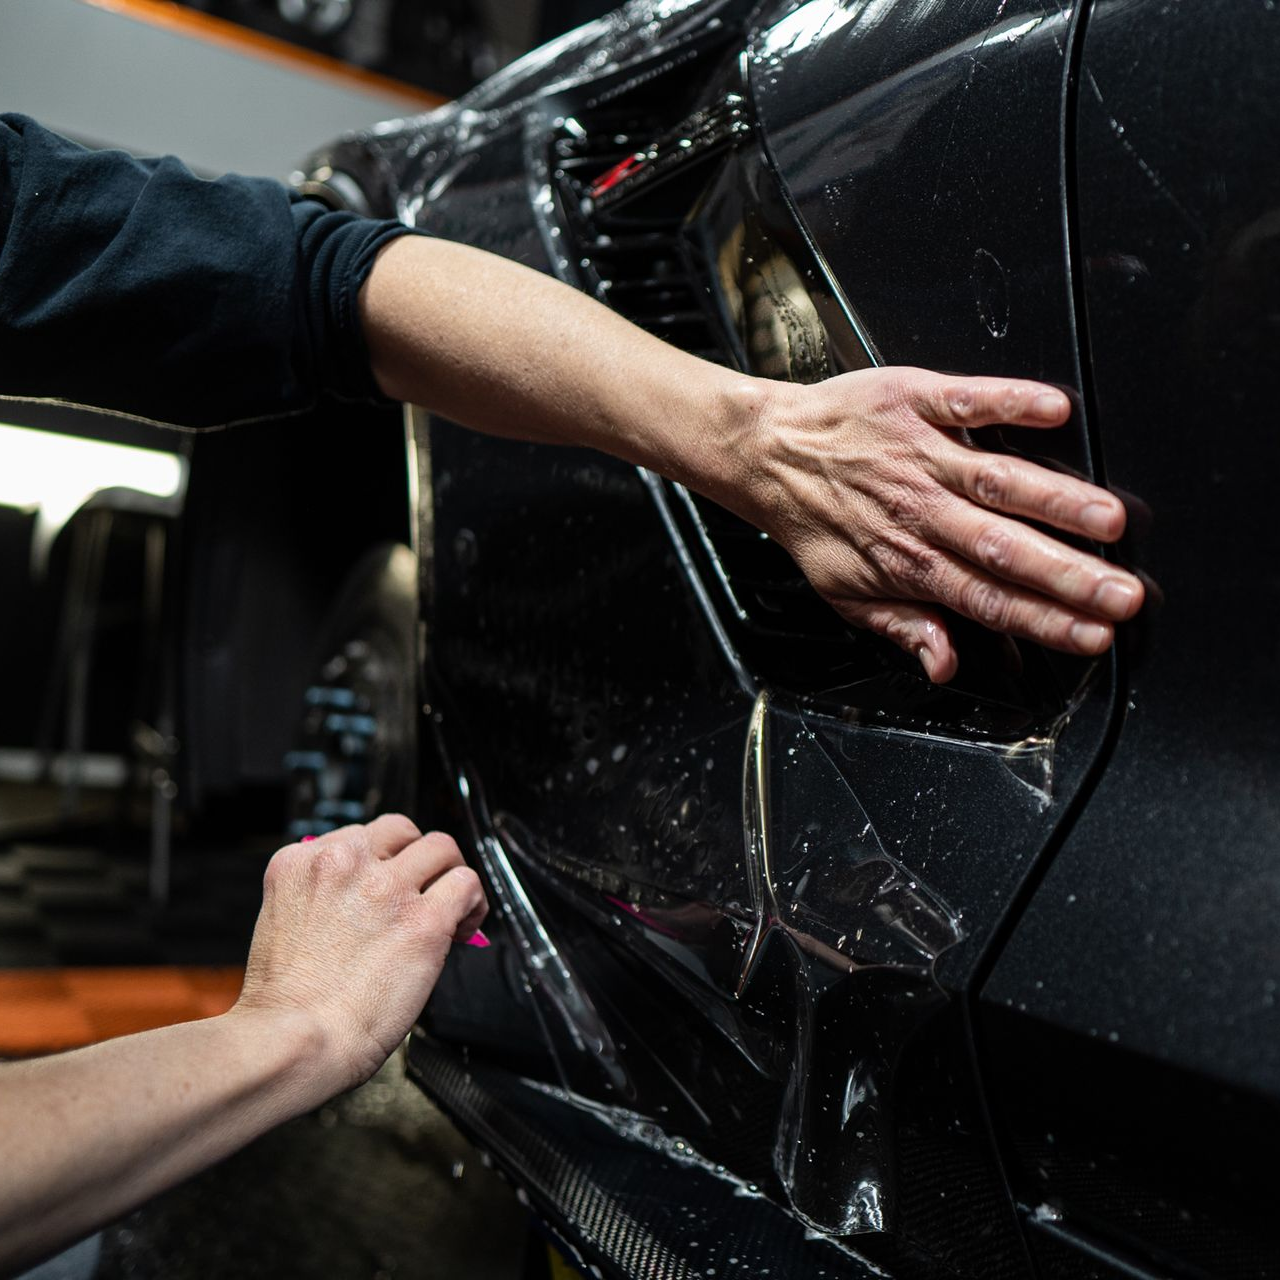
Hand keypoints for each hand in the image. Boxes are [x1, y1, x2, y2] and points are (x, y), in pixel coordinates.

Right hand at [234, 815, 486, 1099]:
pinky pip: (466, 884)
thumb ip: (321, 900)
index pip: (358, 836)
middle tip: (423, 890)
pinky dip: (473, 902)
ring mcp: (385, 888)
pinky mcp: (423, 920)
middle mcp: (343, 864)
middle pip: (401, 831)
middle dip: (415, 858)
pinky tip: (466, 925)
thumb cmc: (285, 1007)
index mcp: (300, 865)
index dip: (381, 862)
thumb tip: (367, 906)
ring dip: (448, 874)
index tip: (389, 884)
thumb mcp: (283, 927)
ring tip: (451, 905)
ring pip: (440, 848)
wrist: (294, 1042)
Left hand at [735, 367, 1143, 681]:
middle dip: (1068, 576)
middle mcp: (920, 511)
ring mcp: (918, 455)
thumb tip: (945, 666)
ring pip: (996, 481)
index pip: (988, 601)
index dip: (1044, 621)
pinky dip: (1008, 404)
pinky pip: (965, 401)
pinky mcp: (913, 401)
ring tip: (1106, 521)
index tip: (1093, 634)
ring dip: (1054, 501)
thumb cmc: (813, 522)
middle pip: (1003, 550)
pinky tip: (1053, 412)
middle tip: (1122, 593)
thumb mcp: (845, 593)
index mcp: (909, 562)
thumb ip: (903, 627)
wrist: (768, 454)